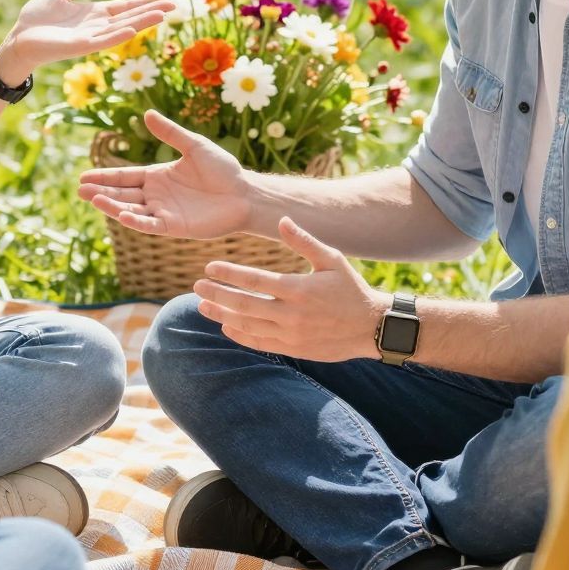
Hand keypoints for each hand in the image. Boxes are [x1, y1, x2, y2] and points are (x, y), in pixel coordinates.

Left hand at [0, 0, 174, 81]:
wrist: (18, 38)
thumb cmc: (37, 19)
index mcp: (95, 13)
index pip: (126, 7)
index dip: (146, 2)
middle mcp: (97, 26)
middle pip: (131, 17)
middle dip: (152, 11)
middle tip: (176, 5)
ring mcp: (90, 37)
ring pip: (122, 29)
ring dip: (142, 23)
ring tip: (163, 15)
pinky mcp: (79, 46)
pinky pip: (102, 41)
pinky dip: (117, 36)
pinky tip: (132, 30)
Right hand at [79, 110, 251, 238]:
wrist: (245, 193)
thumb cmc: (223, 169)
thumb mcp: (194, 145)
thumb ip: (170, 133)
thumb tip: (147, 114)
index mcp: (157, 176)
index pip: (125, 177)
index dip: (105, 177)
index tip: (83, 177)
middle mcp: (157, 196)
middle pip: (123, 194)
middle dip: (101, 192)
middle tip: (80, 190)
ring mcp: (165, 212)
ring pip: (132, 210)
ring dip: (113, 206)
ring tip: (94, 200)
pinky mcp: (176, 226)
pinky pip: (152, 225)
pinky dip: (137, 221)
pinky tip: (123, 216)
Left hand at [192, 217, 387, 359]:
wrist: (371, 327)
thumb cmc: (350, 289)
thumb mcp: (332, 259)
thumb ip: (303, 242)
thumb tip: (281, 220)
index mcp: (298, 289)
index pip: (253, 280)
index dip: (228, 274)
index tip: (208, 268)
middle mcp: (291, 314)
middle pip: (243, 304)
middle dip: (217, 294)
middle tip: (196, 286)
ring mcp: (291, 335)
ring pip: (247, 325)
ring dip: (221, 315)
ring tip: (202, 305)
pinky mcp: (293, 349)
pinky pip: (259, 343)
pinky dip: (239, 334)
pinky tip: (226, 325)